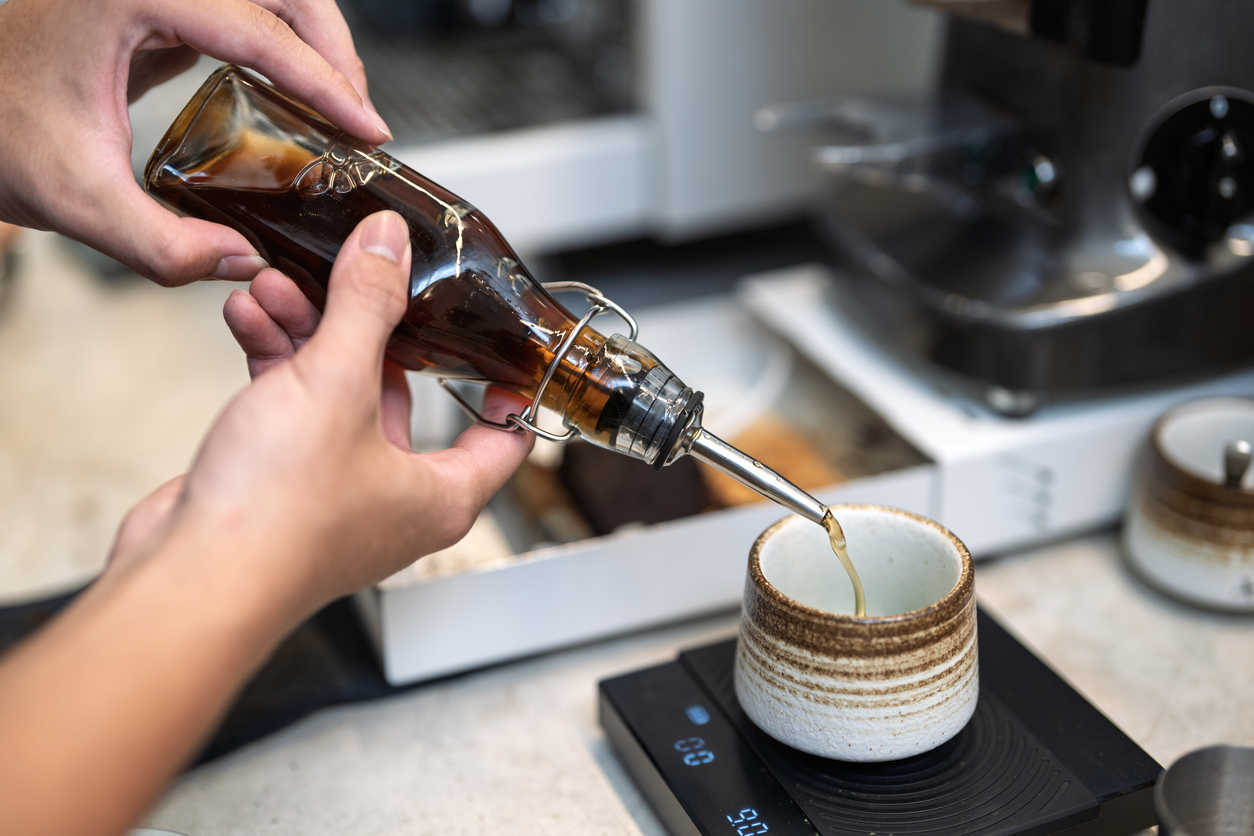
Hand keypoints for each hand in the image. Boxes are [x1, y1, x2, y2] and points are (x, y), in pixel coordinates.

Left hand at [0, 0, 391, 285]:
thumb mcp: (74, 199)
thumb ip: (161, 246)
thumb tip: (243, 261)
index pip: (259, 29)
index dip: (326, 83)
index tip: (366, 128)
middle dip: (334, 50)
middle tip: (361, 116)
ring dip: (313, 41)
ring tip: (340, 107)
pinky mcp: (153, 4)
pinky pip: (239, 8)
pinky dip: (280, 43)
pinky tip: (294, 93)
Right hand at [114, 210, 532, 609]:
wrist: (190, 575)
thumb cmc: (278, 514)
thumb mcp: (337, 384)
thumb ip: (368, 305)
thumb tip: (389, 245)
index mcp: (440, 495)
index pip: (503, 440)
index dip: (508, 390)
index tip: (499, 344)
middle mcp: (393, 500)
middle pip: (399, 394)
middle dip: (365, 328)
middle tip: (347, 276)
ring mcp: (334, 494)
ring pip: (334, 395)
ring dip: (306, 334)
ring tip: (276, 285)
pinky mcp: (279, 487)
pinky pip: (288, 410)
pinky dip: (272, 364)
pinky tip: (247, 318)